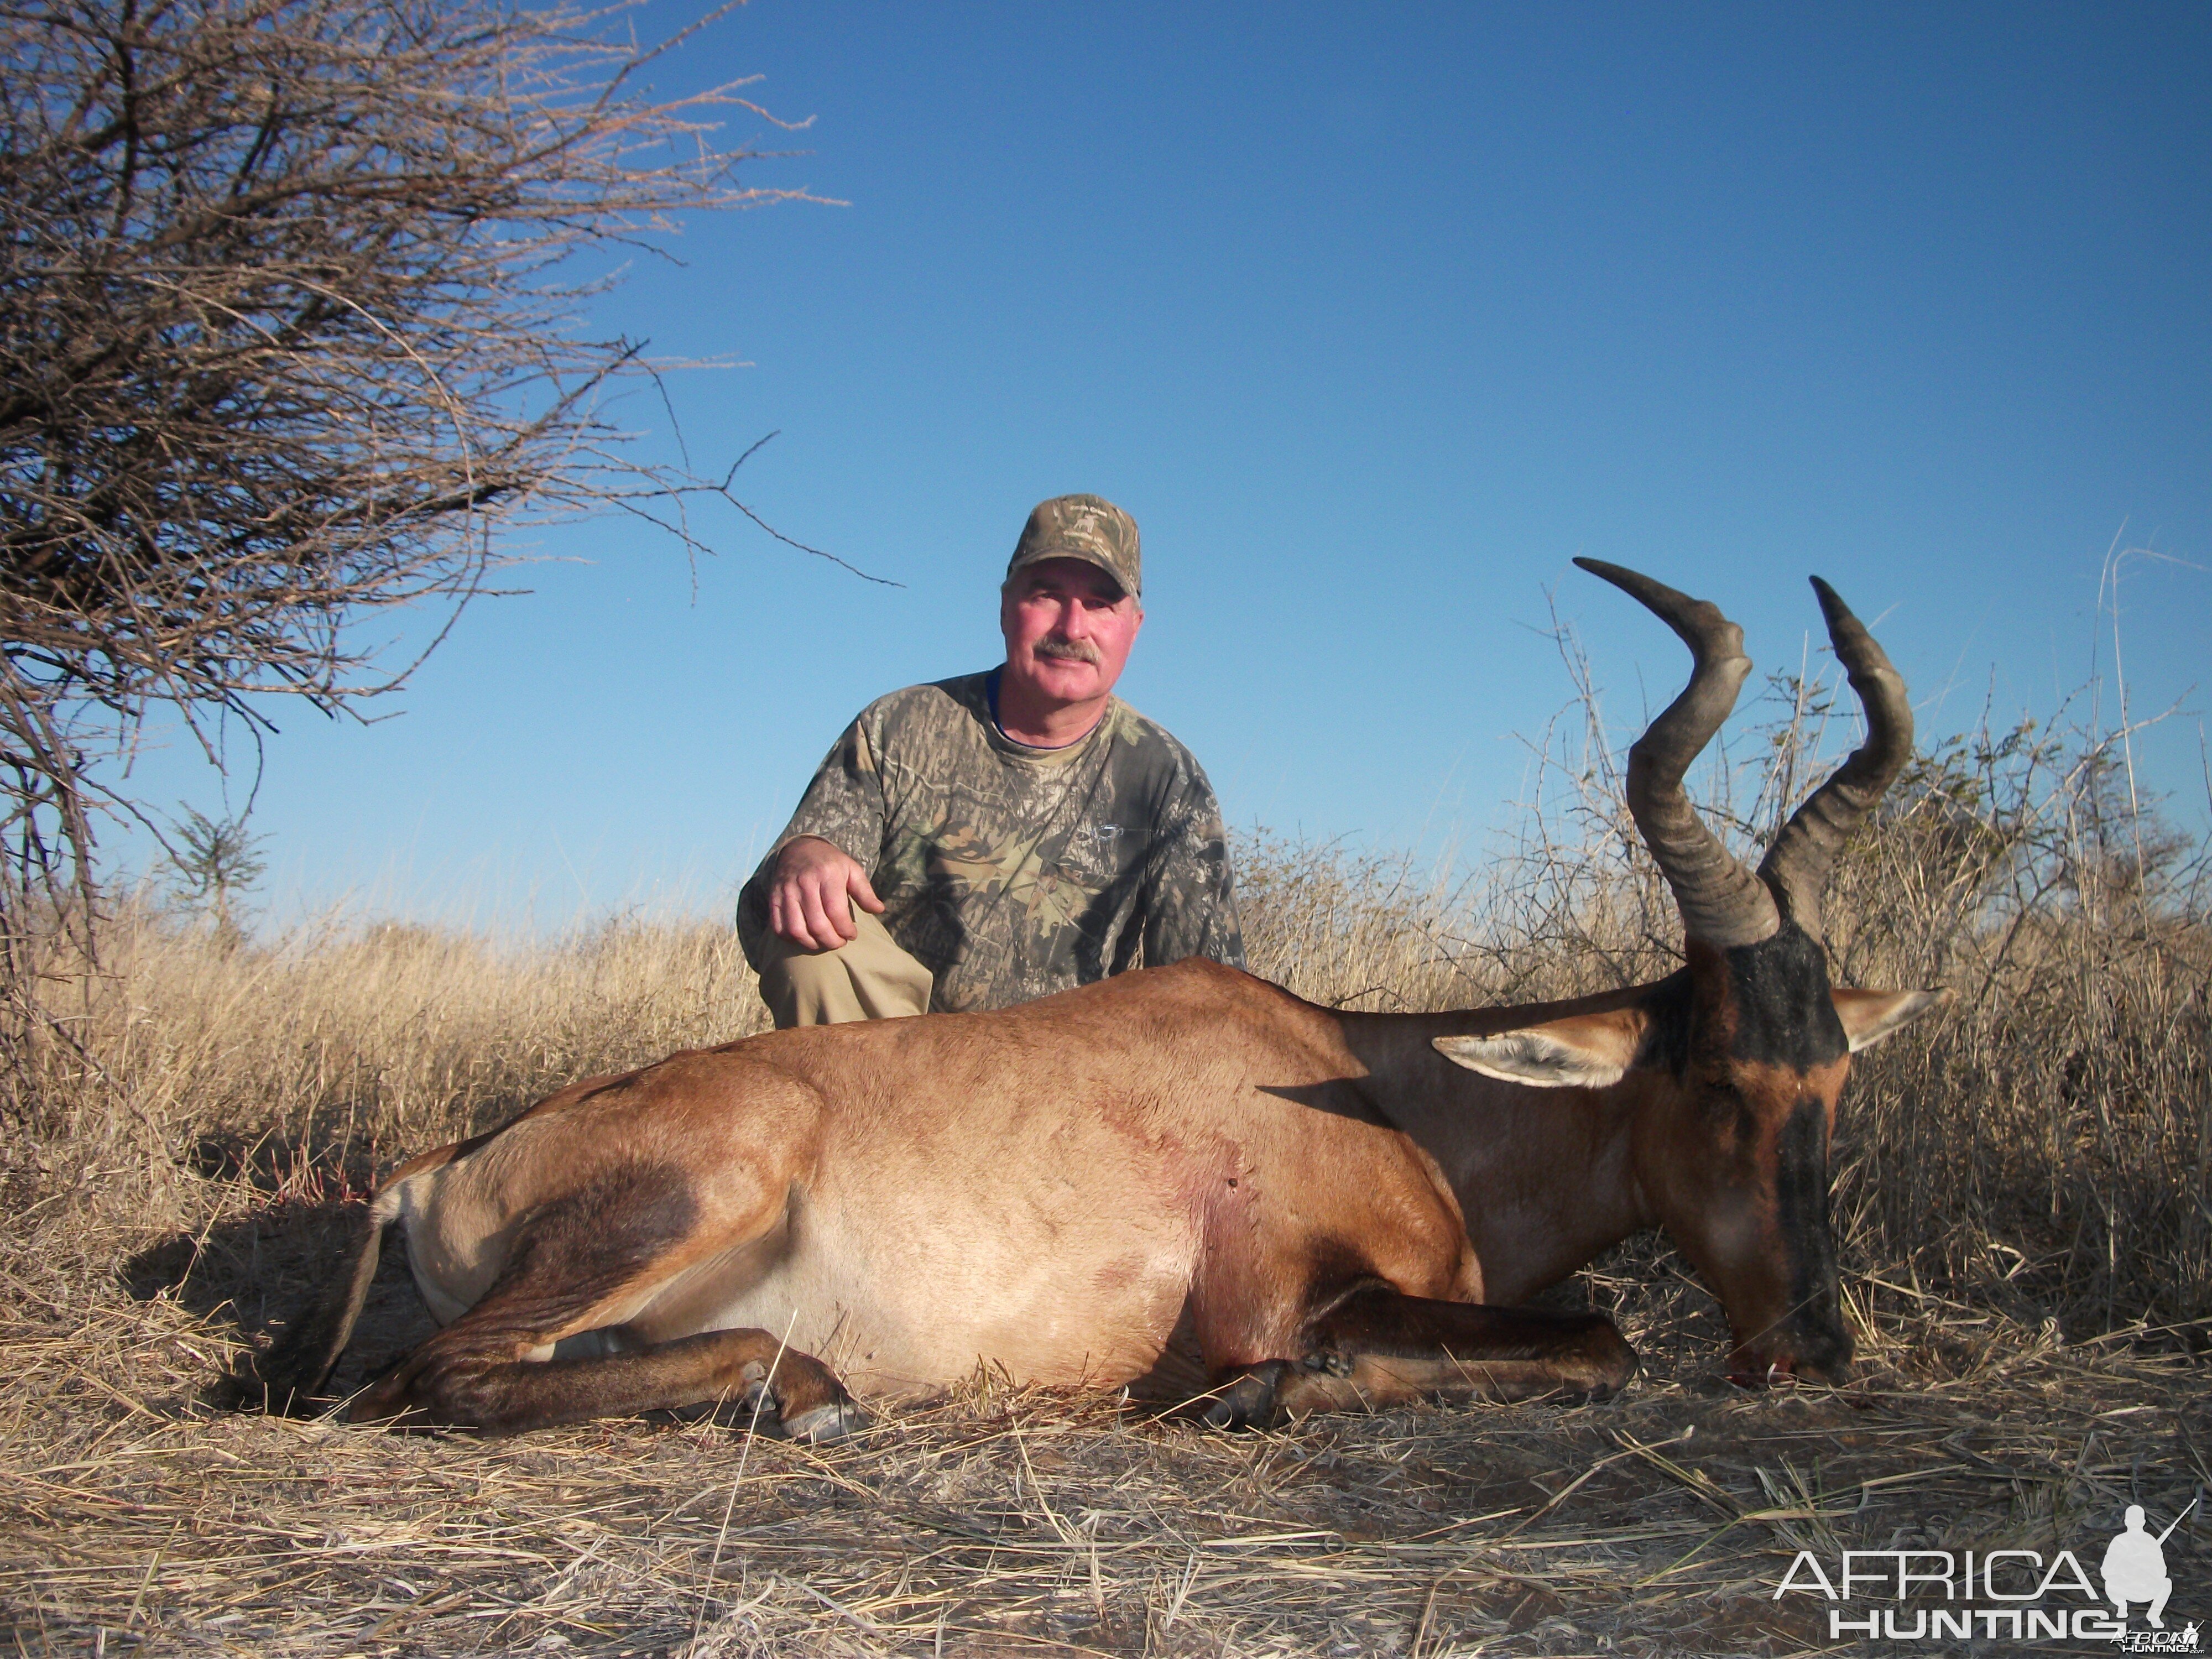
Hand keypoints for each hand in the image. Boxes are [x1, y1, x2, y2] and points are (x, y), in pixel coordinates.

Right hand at [767, 836, 883, 950]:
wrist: (799, 849)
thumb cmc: (830, 863)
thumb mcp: (852, 870)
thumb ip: (865, 892)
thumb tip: (879, 910)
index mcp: (827, 875)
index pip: (836, 912)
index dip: (845, 930)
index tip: (852, 935)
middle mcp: (804, 883)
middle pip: (817, 925)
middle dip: (831, 941)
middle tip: (839, 942)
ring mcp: (786, 892)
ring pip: (796, 930)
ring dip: (812, 944)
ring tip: (823, 942)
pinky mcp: (773, 899)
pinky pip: (779, 927)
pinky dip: (792, 939)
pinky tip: (805, 937)